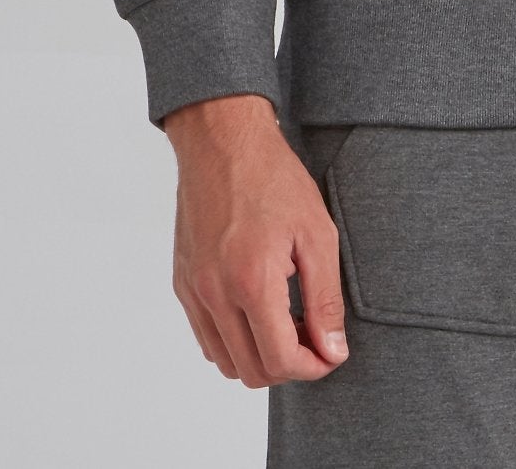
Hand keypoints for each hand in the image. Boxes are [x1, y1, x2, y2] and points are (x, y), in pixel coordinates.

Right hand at [164, 94, 348, 387]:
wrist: (224, 143)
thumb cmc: (274, 180)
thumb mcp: (318, 234)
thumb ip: (325, 299)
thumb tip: (332, 351)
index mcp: (252, 282)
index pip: (280, 360)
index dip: (312, 367)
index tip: (329, 353)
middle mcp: (215, 294)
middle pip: (251, 371)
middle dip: (288, 365)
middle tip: (312, 336)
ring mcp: (194, 291)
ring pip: (225, 362)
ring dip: (259, 356)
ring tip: (287, 322)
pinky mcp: (183, 284)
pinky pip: (206, 337)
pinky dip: (234, 341)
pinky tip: (259, 311)